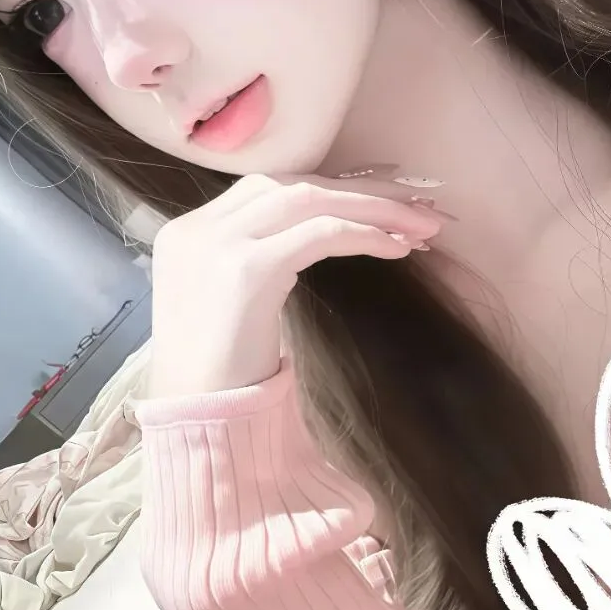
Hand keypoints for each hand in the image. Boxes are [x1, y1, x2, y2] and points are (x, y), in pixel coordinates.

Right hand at [146, 171, 446, 398]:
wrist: (197, 424)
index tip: (380, 198)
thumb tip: (332, 227)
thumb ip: (259, 254)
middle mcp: (197, 228)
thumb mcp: (232, 298)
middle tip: (417, 204)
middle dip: (360, 191)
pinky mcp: (245, 270)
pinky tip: (398, 248)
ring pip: (309, 200)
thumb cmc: (223, 373)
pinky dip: (364, 234)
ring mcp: (217, 245)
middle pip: (292, 186)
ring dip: (373, 208)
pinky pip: (319, 235)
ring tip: (422, 225)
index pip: (269, 188)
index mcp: (188, 231)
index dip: (330, 188)